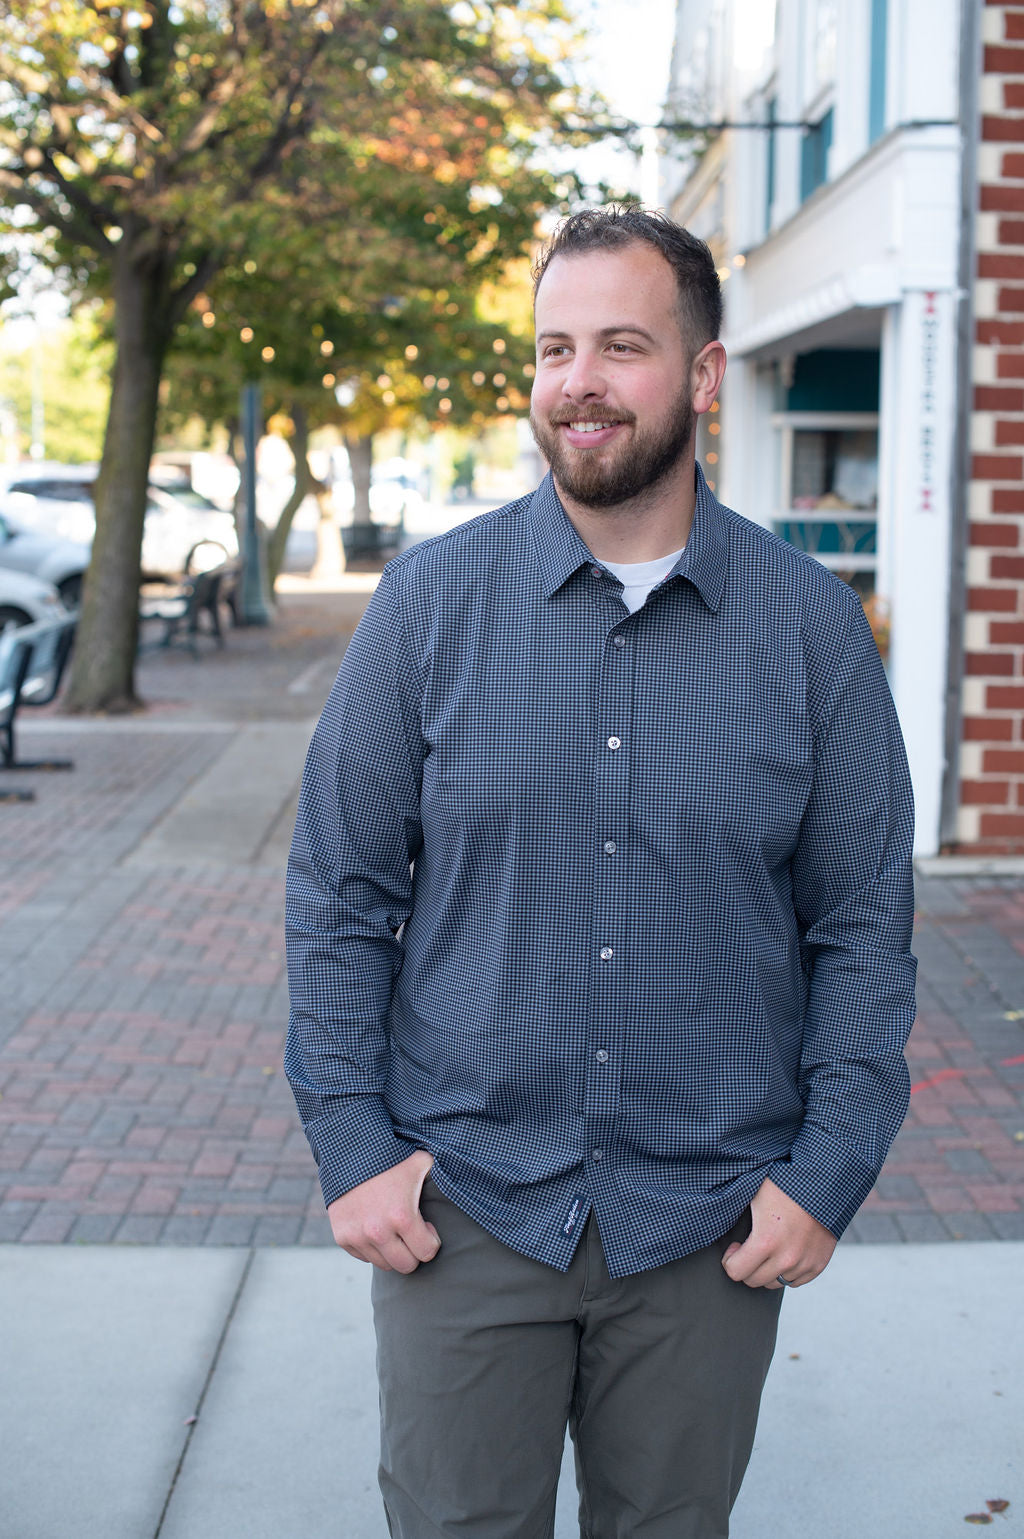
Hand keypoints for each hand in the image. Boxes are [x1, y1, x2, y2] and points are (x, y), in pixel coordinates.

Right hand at [327, 1150, 439, 1273]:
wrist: (350, 1150)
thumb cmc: (392, 1156)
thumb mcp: (422, 1162)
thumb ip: (443, 1175)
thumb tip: (467, 1175)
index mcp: (402, 1217)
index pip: (426, 1253)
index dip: (431, 1240)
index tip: (426, 1226)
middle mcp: (378, 1232)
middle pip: (406, 1266)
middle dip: (414, 1252)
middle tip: (411, 1233)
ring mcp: (358, 1236)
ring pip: (384, 1264)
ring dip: (392, 1250)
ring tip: (393, 1228)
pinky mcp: (342, 1237)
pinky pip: (364, 1256)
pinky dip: (372, 1247)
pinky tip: (375, 1226)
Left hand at [722, 1177, 836, 1289]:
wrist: (824, 1181)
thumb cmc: (784, 1182)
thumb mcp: (754, 1192)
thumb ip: (736, 1212)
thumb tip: (714, 1217)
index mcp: (766, 1241)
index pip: (736, 1272)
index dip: (730, 1260)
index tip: (735, 1247)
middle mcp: (786, 1258)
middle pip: (754, 1281)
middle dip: (746, 1266)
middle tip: (749, 1248)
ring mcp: (805, 1263)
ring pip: (774, 1283)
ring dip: (767, 1270)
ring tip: (768, 1249)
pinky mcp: (818, 1264)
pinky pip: (795, 1281)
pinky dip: (787, 1272)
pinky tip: (785, 1252)